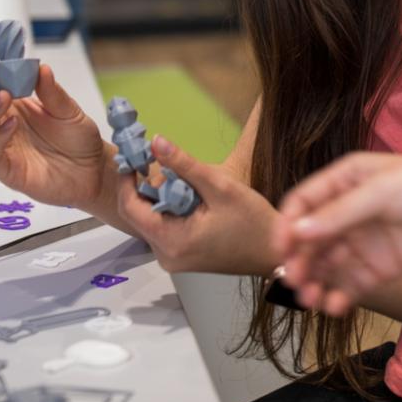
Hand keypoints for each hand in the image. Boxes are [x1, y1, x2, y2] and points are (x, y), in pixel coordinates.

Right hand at [0, 57, 107, 210]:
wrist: (93, 170)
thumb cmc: (77, 139)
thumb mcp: (68, 110)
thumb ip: (51, 92)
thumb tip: (40, 68)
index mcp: (12, 106)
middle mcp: (1, 125)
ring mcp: (2, 148)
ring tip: (4, 97)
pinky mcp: (6, 170)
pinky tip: (12, 124)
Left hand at [114, 138, 276, 275]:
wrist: (274, 253)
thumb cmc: (253, 224)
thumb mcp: (220, 187)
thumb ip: (185, 164)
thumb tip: (156, 142)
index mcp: (171, 241)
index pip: (130, 208)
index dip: (127, 180)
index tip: (132, 158)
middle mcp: (166, 255)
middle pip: (140, 214)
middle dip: (151, 187)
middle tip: (167, 164)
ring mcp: (173, 258)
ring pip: (153, 220)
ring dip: (164, 197)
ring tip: (190, 183)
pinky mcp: (181, 257)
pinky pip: (165, 228)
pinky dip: (172, 209)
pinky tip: (193, 199)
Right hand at [272, 151, 401, 315]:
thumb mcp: (384, 194)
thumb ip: (341, 215)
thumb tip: (298, 232)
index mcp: (347, 180)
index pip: (304, 203)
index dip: (288, 226)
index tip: (281, 252)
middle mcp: (353, 210)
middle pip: (313, 238)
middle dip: (300, 260)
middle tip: (295, 282)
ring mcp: (369, 239)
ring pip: (329, 264)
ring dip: (316, 281)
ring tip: (312, 301)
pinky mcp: (386, 266)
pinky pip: (353, 283)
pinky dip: (340, 296)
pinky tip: (335, 307)